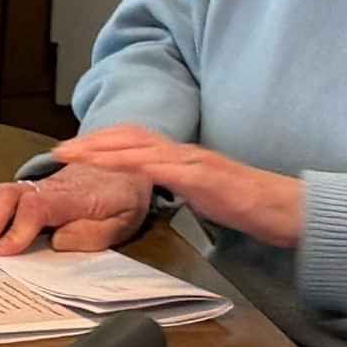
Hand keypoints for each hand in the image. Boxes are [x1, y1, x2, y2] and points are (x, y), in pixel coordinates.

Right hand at [0, 161, 157, 258]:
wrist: (125, 162)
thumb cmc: (121, 197)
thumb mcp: (122, 221)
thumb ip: (92, 234)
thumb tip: (57, 241)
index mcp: (74, 195)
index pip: (37, 207)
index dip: (16, 229)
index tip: (3, 252)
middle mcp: (48, 186)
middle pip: (7, 195)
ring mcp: (35, 185)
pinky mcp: (27, 189)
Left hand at [50, 123, 305, 252]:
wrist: (286, 210)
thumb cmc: (247, 204)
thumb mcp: (202, 194)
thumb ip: (178, 186)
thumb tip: (156, 188)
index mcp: (182, 157)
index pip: (134, 140)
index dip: (101, 142)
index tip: (73, 150)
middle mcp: (184, 152)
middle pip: (129, 136)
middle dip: (91, 142)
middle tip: (60, 151)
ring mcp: (194, 161)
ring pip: (140, 147)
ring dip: (103, 149)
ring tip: (75, 155)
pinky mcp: (205, 177)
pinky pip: (163, 167)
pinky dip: (134, 163)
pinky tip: (114, 166)